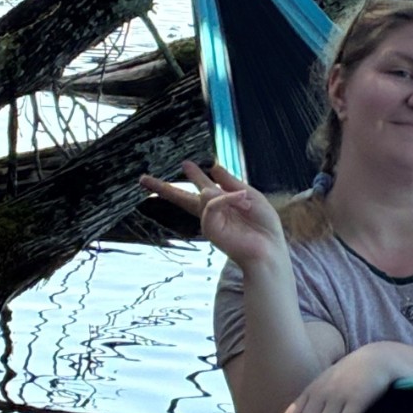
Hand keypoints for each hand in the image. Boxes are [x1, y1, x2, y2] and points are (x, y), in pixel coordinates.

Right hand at [139, 161, 284, 265]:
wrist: (269, 247)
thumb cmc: (264, 226)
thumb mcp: (251, 197)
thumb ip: (232, 183)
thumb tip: (214, 167)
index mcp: (223, 204)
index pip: (204, 187)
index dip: (194, 176)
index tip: (184, 165)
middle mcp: (212, 213)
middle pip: (182, 197)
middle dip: (163, 188)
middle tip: (143, 179)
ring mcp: (209, 221)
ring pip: (203, 196)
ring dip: (226, 195)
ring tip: (244, 205)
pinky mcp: (209, 228)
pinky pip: (211, 204)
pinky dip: (225, 199)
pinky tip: (240, 201)